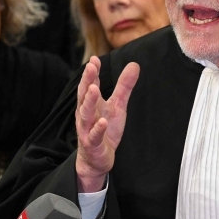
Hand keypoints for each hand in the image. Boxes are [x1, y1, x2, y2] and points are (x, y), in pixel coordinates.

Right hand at [75, 56, 139, 192]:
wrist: (96, 159)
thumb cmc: (105, 130)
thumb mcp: (117, 106)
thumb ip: (124, 86)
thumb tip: (134, 64)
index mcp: (91, 104)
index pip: (90, 85)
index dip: (92, 72)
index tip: (94, 59)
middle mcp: (86, 115)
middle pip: (84, 96)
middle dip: (87, 81)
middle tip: (90, 67)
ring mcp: (87, 129)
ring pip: (85, 114)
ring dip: (89, 101)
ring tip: (94, 88)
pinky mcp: (92, 144)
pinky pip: (94, 136)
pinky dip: (98, 129)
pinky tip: (103, 122)